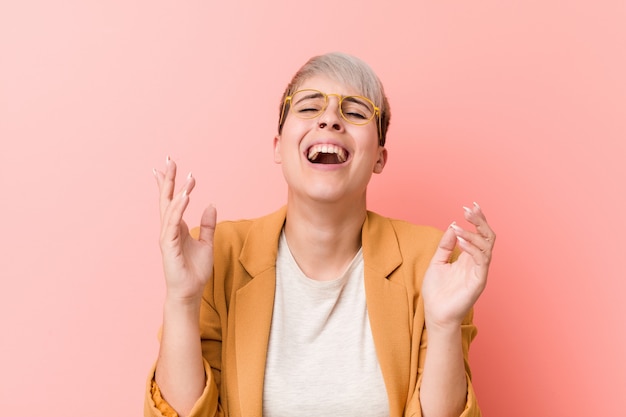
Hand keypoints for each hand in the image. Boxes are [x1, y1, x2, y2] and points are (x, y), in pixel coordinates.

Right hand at [153, 157, 216, 303]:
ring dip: (177, 191)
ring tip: (184, 176)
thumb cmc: (195, 270)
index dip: (171, 184)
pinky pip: (173, 223)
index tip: (173, 166)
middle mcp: (168, 229)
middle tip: (169, 160)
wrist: (190, 291)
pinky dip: (179, 208)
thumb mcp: (207, 243)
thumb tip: (210, 205)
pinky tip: (185, 196)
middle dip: (167, 179)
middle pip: (166, 199)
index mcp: (176, 227)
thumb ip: (208, 225)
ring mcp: (166, 237)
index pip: (172, 201)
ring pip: (170, 208)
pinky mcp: (168, 246)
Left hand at [421, 202, 495, 329]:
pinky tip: (460, 241)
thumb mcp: (437, 262)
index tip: (470, 206)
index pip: (480, 234)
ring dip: (472, 234)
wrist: (435, 314)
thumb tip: (451, 225)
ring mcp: (480, 272)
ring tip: (458, 226)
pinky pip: (481, 261)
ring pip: (487, 247)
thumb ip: (445, 245)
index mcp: (469, 258)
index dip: (478, 220)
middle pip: (488, 237)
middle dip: (480, 222)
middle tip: (468, 211)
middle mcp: (477, 263)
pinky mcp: (479, 282)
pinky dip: (472, 248)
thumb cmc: (437, 291)